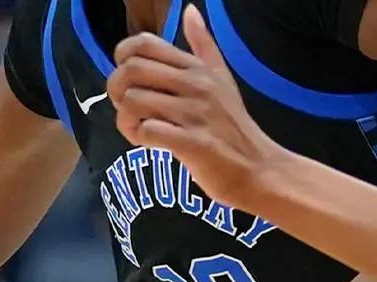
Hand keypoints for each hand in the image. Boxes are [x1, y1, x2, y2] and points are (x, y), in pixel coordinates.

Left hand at [107, 5, 287, 207]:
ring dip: (125, 120)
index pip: (144, 44)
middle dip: (117, 90)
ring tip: (138, 130)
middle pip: (131, 70)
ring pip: (133, 101)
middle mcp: (196, 85)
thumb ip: (203, 45)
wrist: (259, 170)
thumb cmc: (233, 126)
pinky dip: (139, 138)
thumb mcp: (221, 79)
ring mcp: (195, 114)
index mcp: (198, 68)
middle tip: (128, 109)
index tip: (130, 81)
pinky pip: (147, 130)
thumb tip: (190, 10)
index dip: (123, 59)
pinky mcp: (193, 144)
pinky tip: (148, 144)